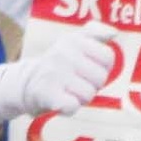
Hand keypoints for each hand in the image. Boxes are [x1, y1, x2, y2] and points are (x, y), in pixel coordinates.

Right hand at [0, 30, 117, 122]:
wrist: (26, 83)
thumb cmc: (58, 64)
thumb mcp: (74, 41)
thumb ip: (95, 33)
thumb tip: (114, 32)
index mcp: (74, 40)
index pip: (108, 57)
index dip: (102, 68)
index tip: (88, 69)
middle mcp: (63, 54)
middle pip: (100, 78)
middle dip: (92, 85)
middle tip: (77, 83)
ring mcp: (54, 73)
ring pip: (89, 94)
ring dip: (81, 98)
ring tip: (68, 91)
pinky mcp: (47, 94)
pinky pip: (73, 106)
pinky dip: (69, 108)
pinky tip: (61, 102)